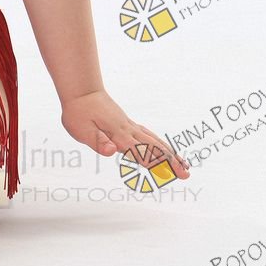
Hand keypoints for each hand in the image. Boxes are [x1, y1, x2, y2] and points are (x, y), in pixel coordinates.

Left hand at [61, 89, 190, 178]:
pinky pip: (148, 136)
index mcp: (117, 134)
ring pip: (154, 140)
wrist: (81, 91)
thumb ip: (97, 142)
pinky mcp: (128, 124)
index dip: (155, 164)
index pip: (139, 151)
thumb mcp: (81, 130)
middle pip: (153, 147)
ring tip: (184, 165)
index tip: (170, 174)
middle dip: (170, 161)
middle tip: (186, 174)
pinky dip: (160, 144)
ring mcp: (130, 126)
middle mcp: (128, 129)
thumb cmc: (78, 112)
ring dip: (169, 154)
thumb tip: (111, 151)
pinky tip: (166, 151)